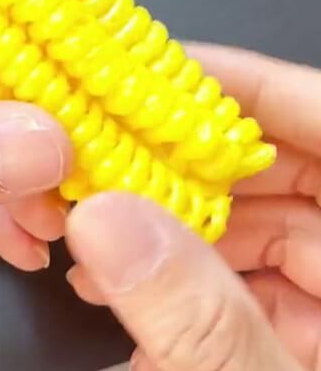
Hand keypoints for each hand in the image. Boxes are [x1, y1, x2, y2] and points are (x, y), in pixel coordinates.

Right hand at [66, 45, 320, 369]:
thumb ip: (203, 317)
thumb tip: (108, 225)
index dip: (247, 86)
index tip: (167, 72)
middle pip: (274, 171)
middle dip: (185, 166)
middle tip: (114, 154)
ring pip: (253, 228)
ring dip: (173, 231)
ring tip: (104, 232)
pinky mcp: (308, 332)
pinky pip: (250, 284)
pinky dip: (189, 286)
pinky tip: (133, 296)